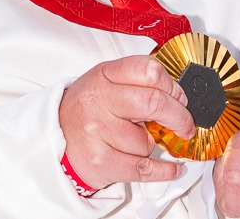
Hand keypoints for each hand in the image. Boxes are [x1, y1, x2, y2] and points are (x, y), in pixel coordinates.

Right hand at [58, 55, 195, 189]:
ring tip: (136, 141)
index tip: (179, 97)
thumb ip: (137, 82)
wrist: (54, 137)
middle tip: (185, 125)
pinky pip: (144, 167)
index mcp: (104, 75)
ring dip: (151, 144)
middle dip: (179, 117)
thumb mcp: (105, 82)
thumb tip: (178, 97)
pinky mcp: (101, 161)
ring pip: (148, 140)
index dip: (172, 85)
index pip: (148, 70)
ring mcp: (98, 132)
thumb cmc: (87, 109)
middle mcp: (99, 101)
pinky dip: (163, 170)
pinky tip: (172, 168)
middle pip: (155, 103)